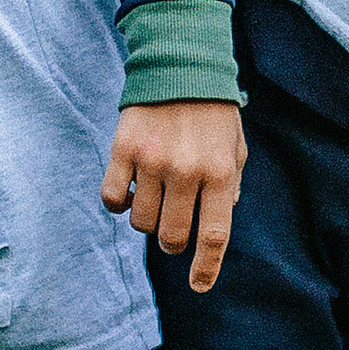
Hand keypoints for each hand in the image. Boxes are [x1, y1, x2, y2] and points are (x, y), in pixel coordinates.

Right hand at [103, 100, 244, 291]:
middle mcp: (186, 171)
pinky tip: (129, 191)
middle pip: (172, 236)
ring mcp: (152, 162)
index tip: (199, 286)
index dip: (207, 267)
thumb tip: (217, 223)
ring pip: (141, 222)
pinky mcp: (123, 150)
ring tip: (153, 200)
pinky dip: (119, 204)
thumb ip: (230, 186)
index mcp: (220, 172)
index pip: (214, 235)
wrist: (180, 63)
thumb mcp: (235, 147)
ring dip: (147, 221)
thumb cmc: (213, 111)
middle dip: (173, 243)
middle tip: (172, 232)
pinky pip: (112, 198)